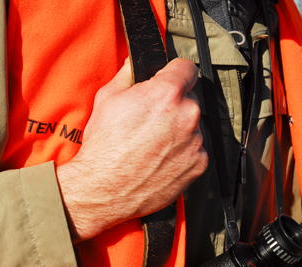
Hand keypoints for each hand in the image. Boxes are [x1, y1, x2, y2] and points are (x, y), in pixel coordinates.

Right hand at [57, 58, 207, 242]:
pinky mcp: (197, 164)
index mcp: (166, 93)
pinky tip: (160, 157)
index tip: (168, 78)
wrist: (105, 188)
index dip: (174, 72)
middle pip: (188, 98)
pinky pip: (195, 149)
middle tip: (150, 118)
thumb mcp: (107, 99)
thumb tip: (134, 64)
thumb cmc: (104, 146)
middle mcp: (187, 115)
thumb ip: (127, 75)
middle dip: (173, 103)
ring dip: (178, 128)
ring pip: (192, 125)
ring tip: (152, 142)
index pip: (186, 67)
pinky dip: (182, 151)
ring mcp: (195, 141)